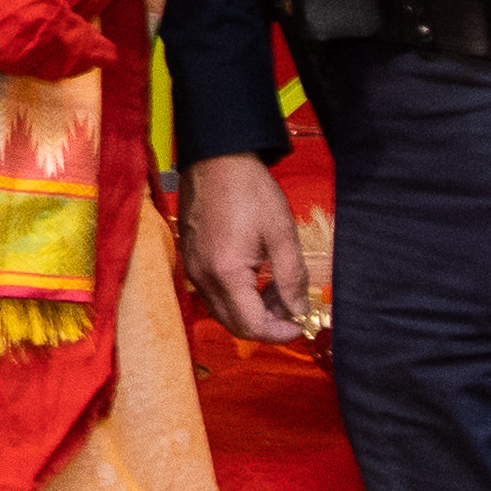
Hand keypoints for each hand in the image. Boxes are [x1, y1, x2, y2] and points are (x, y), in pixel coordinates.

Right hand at [179, 154, 324, 348]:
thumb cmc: (249, 190)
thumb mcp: (281, 233)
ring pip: (223, 311)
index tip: (300, 323)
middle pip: (234, 325)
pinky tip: (257, 276)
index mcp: (225, 273)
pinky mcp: (190, 259)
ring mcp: (192, 269)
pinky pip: (214, 293)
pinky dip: (237, 296)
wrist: (216, 158)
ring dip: (252, 311)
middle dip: (267, 324)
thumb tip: (299, 309)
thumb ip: (292, 277)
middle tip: (292, 306)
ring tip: (278, 289)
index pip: (251, 326)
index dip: (279, 333)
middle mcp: (203, 278)